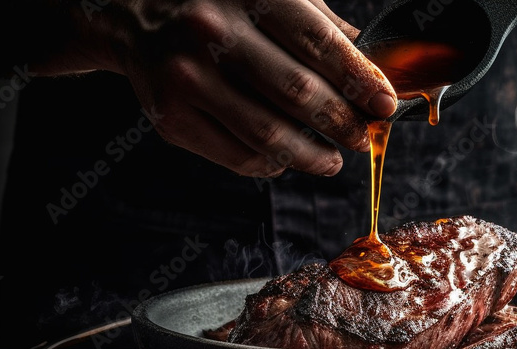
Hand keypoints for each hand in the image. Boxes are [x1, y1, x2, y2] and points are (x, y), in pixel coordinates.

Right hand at [84, 0, 397, 177]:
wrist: (131, 12)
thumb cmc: (215, 1)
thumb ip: (318, 24)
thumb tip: (372, 67)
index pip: (319, 45)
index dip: (360, 80)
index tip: (385, 104)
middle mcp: (210, 32)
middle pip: (298, 94)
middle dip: (342, 122)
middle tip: (362, 136)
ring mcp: (186, 79)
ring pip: (269, 135)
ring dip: (312, 155)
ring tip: (333, 158)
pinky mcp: (170, 118)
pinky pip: (238, 156)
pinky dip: (273, 164)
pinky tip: (288, 158)